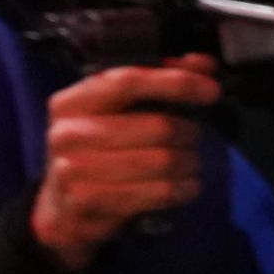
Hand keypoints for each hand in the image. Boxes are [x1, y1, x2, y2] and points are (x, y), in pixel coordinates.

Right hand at [29, 57, 220, 269]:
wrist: (62, 210)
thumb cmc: (97, 153)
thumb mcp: (115, 115)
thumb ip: (158, 84)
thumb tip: (203, 64)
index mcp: (72, 102)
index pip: (128, 81)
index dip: (175, 83)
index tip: (211, 90)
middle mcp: (68, 133)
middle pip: (157, 126)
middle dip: (189, 133)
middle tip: (193, 139)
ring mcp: (74, 169)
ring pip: (163, 161)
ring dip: (189, 163)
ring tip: (189, 164)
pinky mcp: (89, 202)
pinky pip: (158, 192)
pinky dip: (183, 189)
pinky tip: (186, 187)